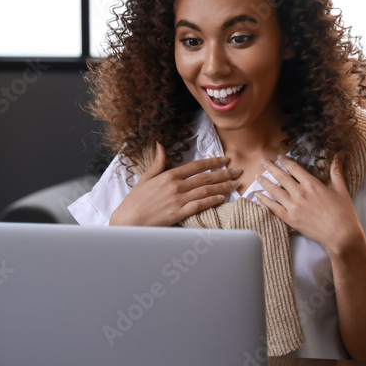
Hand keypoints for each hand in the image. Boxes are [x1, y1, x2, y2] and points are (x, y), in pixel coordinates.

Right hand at [109, 143, 239, 226]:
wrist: (128, 220)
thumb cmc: (135, 200)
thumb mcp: (145, 178)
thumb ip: (157, 162)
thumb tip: (160, 145)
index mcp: (169, 175)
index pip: (196, 166)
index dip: (213, 162)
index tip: (225, 160)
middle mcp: (176, 186)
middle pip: (206, 177)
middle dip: (224, 173)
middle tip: (238, 171)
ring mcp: (178, 200)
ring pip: (206, 190)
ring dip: (223, 186)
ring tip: (235, 184)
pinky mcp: (179, 214)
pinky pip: (199, 205)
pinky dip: (212, 200)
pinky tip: (222, 198)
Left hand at [253, 154, 365, 255]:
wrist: (341, 235)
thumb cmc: (343, 213)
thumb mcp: (341, 189)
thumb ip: (336, 171)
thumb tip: (340, 154)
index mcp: (311, 184)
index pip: (294, 168)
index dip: (285, 161)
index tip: (279, 157)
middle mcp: (299, 193)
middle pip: (281, 177)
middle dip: (271, 168)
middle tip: (264, 162)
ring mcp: (293, 206)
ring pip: (274, 191)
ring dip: (265, 182)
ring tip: (258, 177)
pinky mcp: (290, 219)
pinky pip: (273, 208)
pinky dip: (264, 201)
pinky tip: (258, 196)